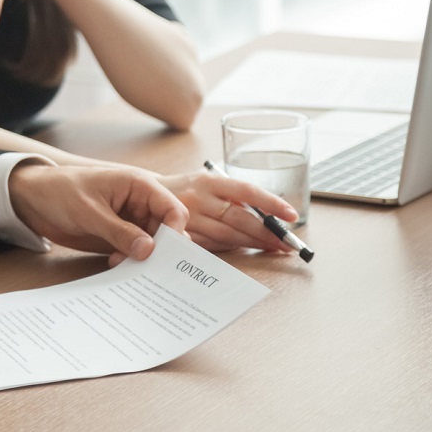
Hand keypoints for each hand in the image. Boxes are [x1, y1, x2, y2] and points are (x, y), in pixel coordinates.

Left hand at [8, 163, 188, 265]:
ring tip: (130, 271)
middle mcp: (139, 205)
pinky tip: (119, 269)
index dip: (176, 231)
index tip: (168, 254)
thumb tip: (148, 250)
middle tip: (152, 271)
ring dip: (144, 260)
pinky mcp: (117, 237)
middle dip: (160, 251)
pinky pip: (133, 252)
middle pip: (166, 231)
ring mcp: (129, 222)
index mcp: (139, 187)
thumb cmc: (61, 192)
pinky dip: (130, 262)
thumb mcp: (90, 212)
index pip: (172, 209)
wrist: (32, 200)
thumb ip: (119, 231)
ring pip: (151, 245)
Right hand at [159, 172, 298, 253]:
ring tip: (274, 249)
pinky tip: (246, 250)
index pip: (246, 191)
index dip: (270, 203)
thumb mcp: (204, 182)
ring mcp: (188, 220)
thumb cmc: (182, 190)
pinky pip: (211, 246)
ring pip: (227, 236)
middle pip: (240, 219)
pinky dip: (230, 249)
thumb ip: (229, 195)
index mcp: (209, 181)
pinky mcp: (182, 237)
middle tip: (287, 243)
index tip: (290, 215)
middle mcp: (199, 199)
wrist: (141, 198)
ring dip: (253, 244)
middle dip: (266, 233)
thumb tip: (265, 214)